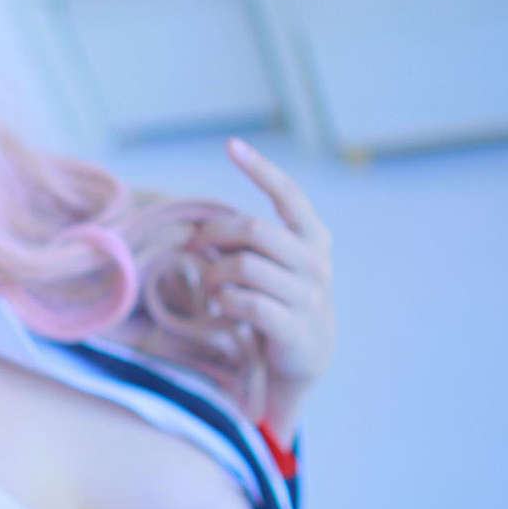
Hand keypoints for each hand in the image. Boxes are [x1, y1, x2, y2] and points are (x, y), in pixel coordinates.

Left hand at [191, 138, 335, 424]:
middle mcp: (316, 264)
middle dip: (214, 234)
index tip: (232, 146)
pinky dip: (224, 303)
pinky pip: (247, 303)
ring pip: (245, 267)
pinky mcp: (295, 329)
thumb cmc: (279, 303)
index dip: (260, 169)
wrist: (302, 362)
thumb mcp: (273, 265)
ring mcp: (309, 297)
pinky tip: (221, 308)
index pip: (289, 195)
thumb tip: (199, 228)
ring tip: (210, 287)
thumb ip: (250, 242)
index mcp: (313, 239)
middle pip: (254, 230)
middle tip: (191, 246)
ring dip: (214, 275)